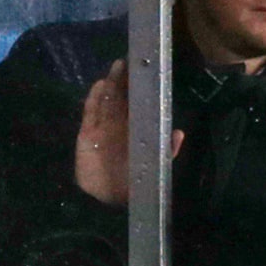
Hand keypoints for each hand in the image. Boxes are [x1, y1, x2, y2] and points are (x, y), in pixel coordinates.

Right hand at [74, 59, 184, 205]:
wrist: (106, 203)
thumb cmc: (132, 184)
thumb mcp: (154, 167)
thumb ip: (166, 150)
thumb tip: (179, 133)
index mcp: (135, 130)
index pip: (137, 104)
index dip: (139, 88)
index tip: (144, 70)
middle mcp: (118, 125)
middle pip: (121, 98)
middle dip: (124, 80)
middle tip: (129, 62)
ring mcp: (102, 128)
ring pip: (107, 101)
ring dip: (111, 85)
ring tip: (118, 69)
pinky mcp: (86, 134)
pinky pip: (90, 113)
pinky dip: (94, 100)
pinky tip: (101, 86)